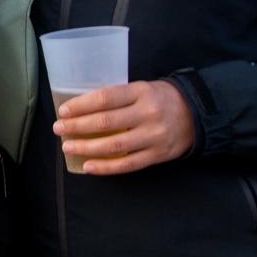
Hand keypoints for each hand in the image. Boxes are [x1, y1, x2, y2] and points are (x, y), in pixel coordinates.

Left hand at [53, 79, 194, 174]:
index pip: (106, 98)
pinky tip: (88, 166)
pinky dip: (106, 167)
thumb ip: (119, 98)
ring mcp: (153, 136)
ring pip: (114, 146)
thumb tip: (83, 108)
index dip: (82, 105)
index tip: (64, 110)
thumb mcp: (143, 88)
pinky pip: (128, 165)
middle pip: (106, 122)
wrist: (197, 115)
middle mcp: (147, 114)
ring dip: (87, 148)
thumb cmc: (161, 99)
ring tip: (68, 147)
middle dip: (78, 126)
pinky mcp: (157, 155)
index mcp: (141, 92)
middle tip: (59, 129)